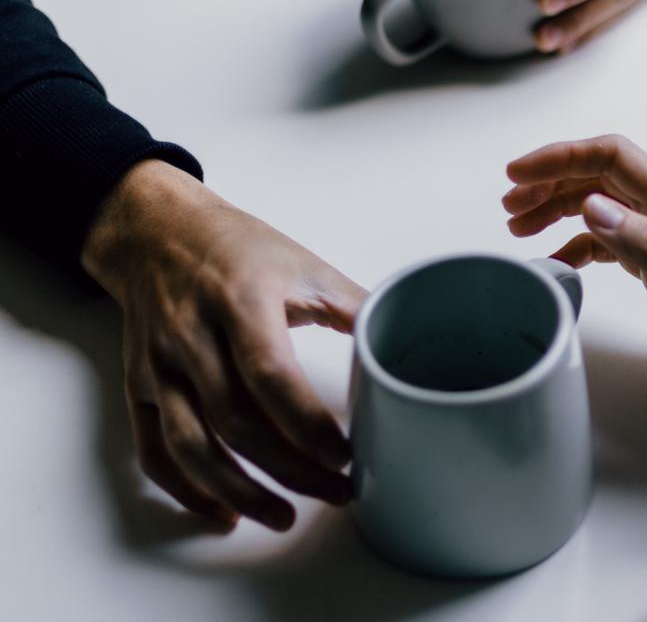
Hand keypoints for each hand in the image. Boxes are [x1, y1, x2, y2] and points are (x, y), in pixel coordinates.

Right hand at [81, 160, 364, 529]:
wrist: (155, 231)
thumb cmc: (238, 247)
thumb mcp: (304, 263)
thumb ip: (354, 305)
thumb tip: (406, 340)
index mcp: (240, 301)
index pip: (270, 375)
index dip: (307, 424)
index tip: (346, 455)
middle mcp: (192, 336)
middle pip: (236, 421)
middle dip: (291, 469)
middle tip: (338, 492)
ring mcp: (160, 366)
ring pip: (191, 446)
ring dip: (239, 490)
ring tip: (285, 516)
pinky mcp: (140, 386)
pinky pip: (153, 450)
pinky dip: (186, 489)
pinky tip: (224, 511)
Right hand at [504, 135, 646, 389]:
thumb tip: (593, 206)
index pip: (614, 158)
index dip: (561, 157)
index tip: (516, 174)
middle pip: (603, 175)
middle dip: (552, 182)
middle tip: (509, 208)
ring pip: (606, 204)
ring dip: (562, 209)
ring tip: (522, 230)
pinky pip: (618, 238)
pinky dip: (583, 244)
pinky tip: (561, 262)